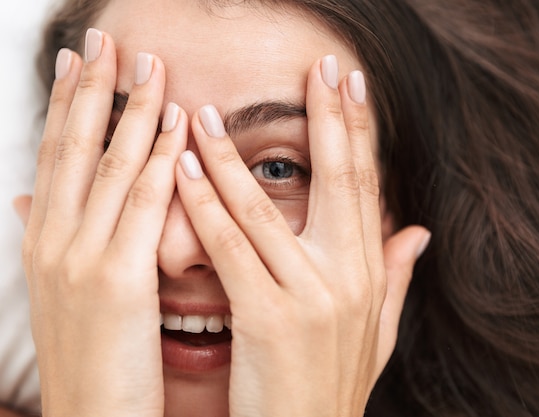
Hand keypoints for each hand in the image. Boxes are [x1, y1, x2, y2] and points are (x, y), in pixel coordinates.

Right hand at [18, 30, 185, 416]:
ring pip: (110, 166)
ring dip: (130, 110)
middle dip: (91, 89)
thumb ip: (50, 240)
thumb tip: (31, 201)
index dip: (66, 104)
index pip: (57, 156)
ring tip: (147, 63)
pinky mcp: (118, 280)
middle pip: (74, 147)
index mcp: (45, 242)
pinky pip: (144, 205)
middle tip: (105, 38)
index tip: (79, 60)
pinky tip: (178, 125)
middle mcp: (55, 241)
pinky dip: (161, 160)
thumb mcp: (58, 292)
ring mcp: (82, 258)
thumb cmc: (89, 357)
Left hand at [175, 55, 430, 416]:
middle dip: (328, 117)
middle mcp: (348, 276)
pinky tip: (182, 169)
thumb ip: (395, 276)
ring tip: (206, 113)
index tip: (350, 85)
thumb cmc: (332, 386)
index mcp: (368, 272)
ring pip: (266, 209)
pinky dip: (205, 204)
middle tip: (318, 67)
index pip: (365, 185)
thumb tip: (418, 231)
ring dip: (232, 154)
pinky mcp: (270, 318)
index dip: (359, 130)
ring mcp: (311, 296)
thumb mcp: (376, 332)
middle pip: (337, 180)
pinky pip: (231, 249)